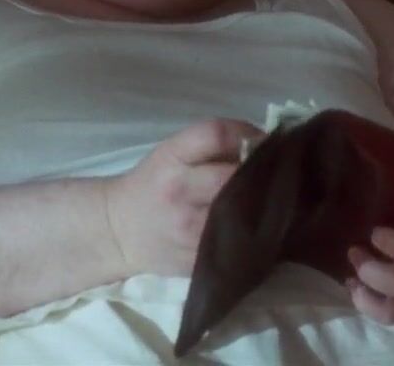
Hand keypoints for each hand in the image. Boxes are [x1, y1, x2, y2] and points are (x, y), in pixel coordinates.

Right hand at [102, 118, 265, 276]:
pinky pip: (238, 244)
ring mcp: (188, 230)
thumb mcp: (173, 154)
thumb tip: (267, 144)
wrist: (118, 231)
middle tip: (275, 176)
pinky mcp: (198, 259)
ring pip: (243, 214)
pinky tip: (256, 228)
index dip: (248, 134)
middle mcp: (179, 191)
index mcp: (171, 158)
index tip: (265, 142)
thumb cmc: (153, 184)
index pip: (215, 135)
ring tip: (270, 202)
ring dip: (263, 207)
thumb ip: (214, 146)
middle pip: (234, 177)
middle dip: (260, 174)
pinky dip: (254, 234)